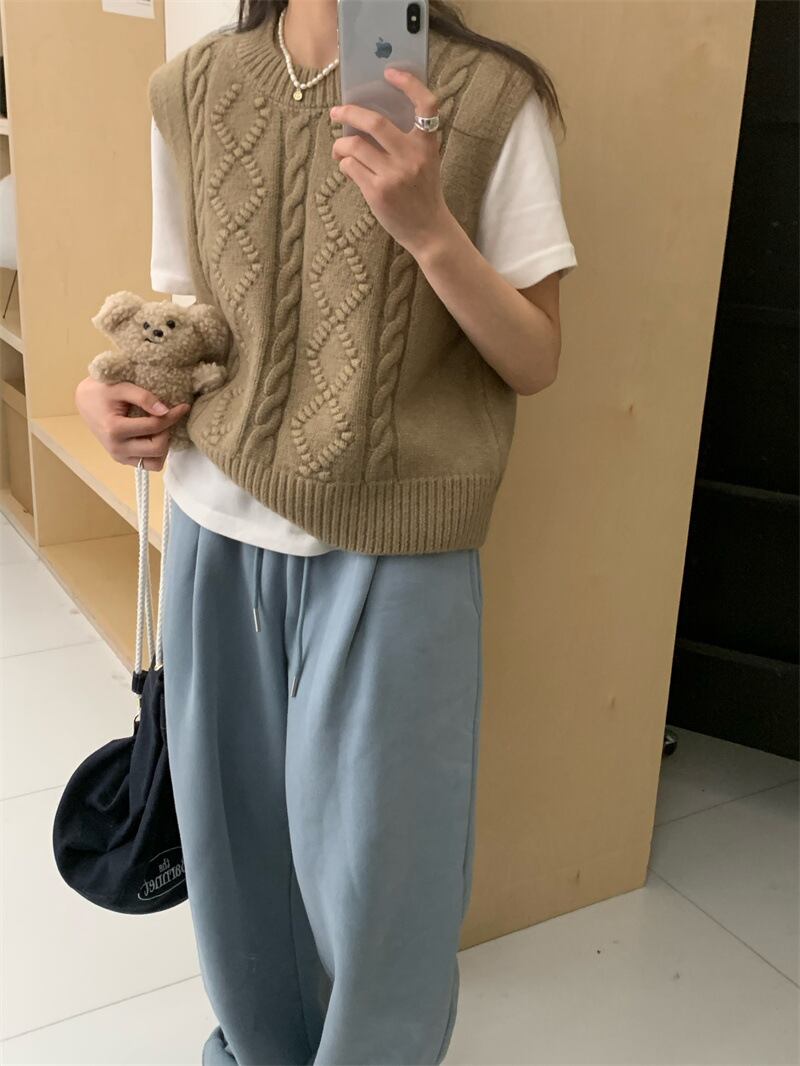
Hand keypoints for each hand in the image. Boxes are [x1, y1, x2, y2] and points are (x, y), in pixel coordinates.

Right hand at [74, 376, 190, 471]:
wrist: (85, 401)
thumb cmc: (101, 391)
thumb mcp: (122, 387)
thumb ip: (144, 397)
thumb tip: (165, 410)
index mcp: (115, 430)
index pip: (155, 427)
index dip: (173, 416)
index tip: (183, 406)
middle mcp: (117, 448)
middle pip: (158, 449)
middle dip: (168, 432)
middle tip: (167, 418)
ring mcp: (119, 457)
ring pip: (155, 463)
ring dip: (163, 447)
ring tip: (160, 429)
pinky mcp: (122, 459)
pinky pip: (147, 463)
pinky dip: (155, 452)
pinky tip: (153, 435)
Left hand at [329, 68, 452, 257]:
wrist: (428, 230)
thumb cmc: (423, 193)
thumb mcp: (426, 162)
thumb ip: (407, 141)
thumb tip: (367, 120)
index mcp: (427, 145)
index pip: (426, 104)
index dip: (409, 83)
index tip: (389, 72)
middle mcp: (412, 157)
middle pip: (375, 122)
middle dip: (349, 112)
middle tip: (336, 112)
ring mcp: (394, 175)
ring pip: (354, 145)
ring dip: (340, 144)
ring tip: (339, 148)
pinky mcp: (378, 192)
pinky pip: (351, 167)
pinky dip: (345, 163)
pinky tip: (348, 166)